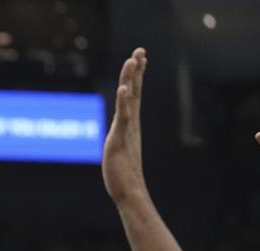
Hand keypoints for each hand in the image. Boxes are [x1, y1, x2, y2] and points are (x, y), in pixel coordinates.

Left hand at [103, 47, 149, 204]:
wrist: (128, 191)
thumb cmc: (124, 173)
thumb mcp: (121, 147)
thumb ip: (122, 138)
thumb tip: (122, 133)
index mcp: (130, 123)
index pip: (133, 94)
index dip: (136, 75)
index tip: (140, 56)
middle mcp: (130, 124)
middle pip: (133, 91)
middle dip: (136, 70)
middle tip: (140, 50)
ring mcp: (125, 131)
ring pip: (129, 100)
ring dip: (130, 79)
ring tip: (133, 61)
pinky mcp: (120, 140)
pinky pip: (123, 118)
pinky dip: (124, 103)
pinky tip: (125, 90)